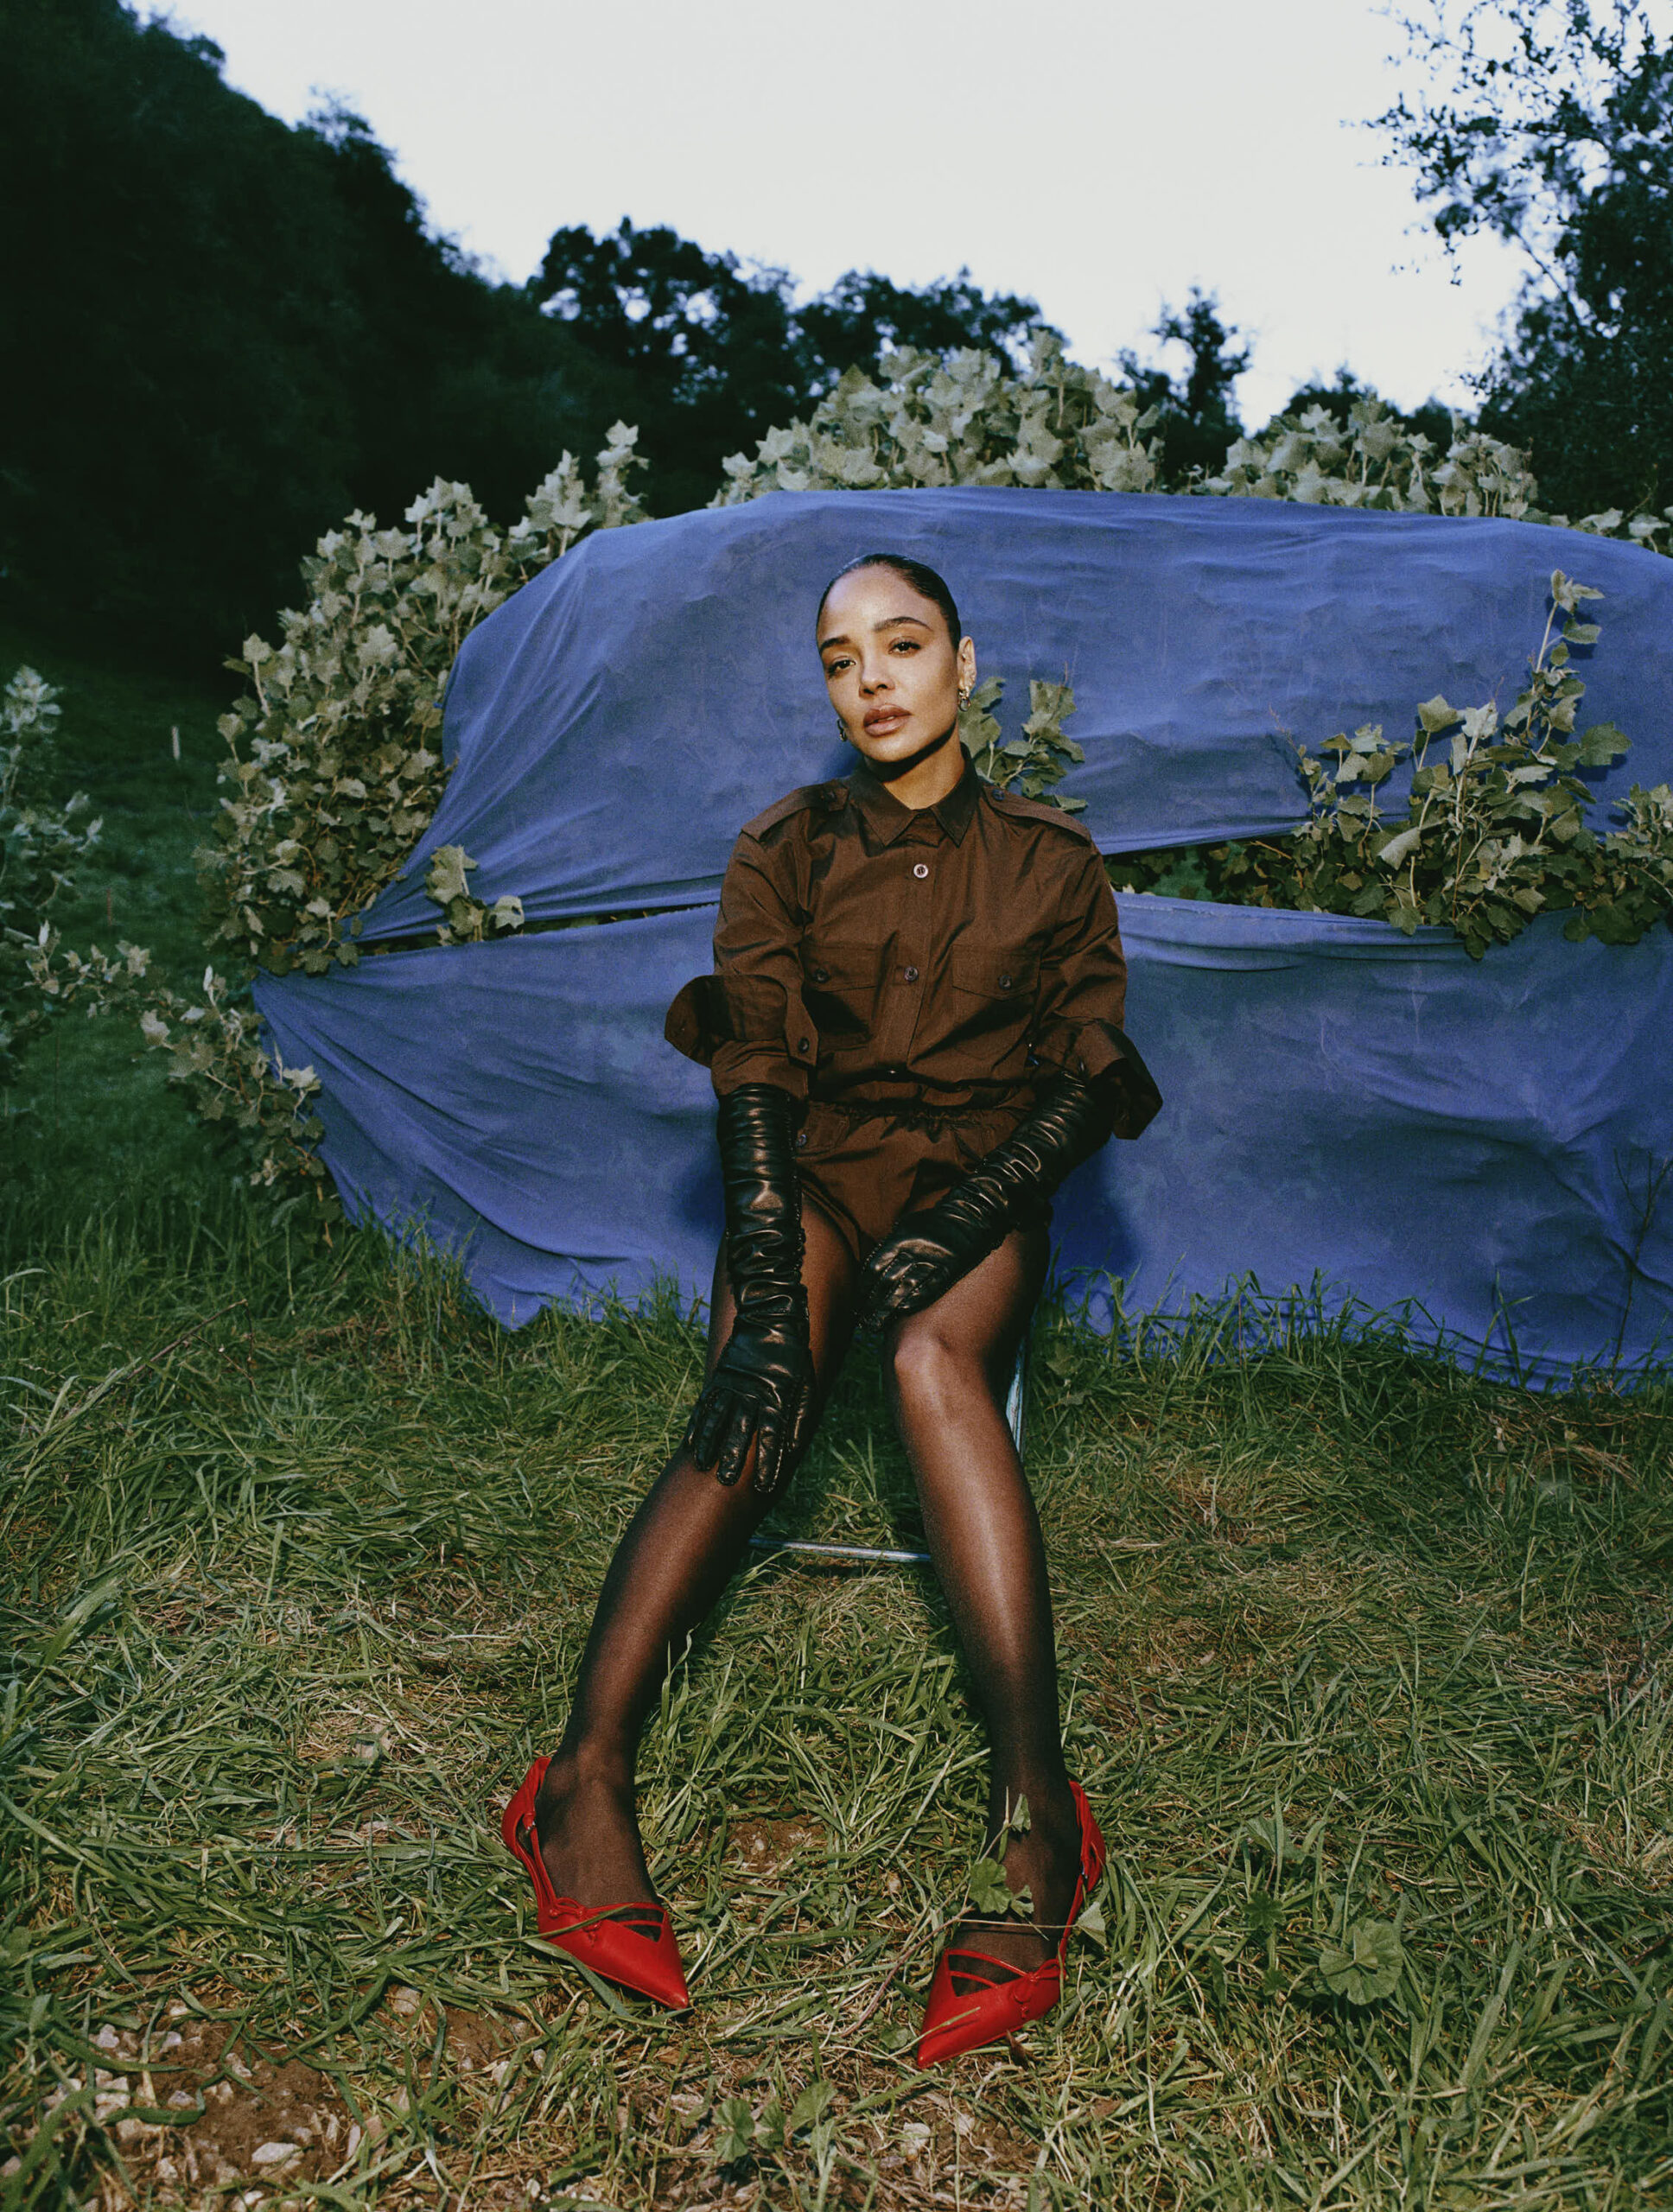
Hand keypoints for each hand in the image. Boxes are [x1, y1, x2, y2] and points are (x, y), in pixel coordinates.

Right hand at [684, 1294, 814, 1493]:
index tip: (765, 1488)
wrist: (770, 1319)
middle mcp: (751, 1396)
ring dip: (710, 1445)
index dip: (769, 1464)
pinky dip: (698, 1426)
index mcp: (775, 1399)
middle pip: (740, 1433)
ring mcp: (732, 1387)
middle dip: (733, 1459)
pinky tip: (691, 1445)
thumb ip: (800, 1417)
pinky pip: (705, 1406)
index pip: (772, 1438)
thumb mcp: (806, 1385)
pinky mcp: (719, 1379)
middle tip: (726, 1482)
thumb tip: (794, 1449)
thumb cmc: (793, 1356)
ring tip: (703, 1467)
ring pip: (717, 1421)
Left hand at [857, 1207, 1002, 1330]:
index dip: (864, 1288)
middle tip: (864, 1320)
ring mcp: (932, 1261)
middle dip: (872, 1303)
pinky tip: (901, 1314)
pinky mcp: (948, 1270)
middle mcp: (913, 1250)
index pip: (874, 1267)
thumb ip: (890, 1244)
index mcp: (900, 1238)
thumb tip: (873, 1268)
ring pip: (904, 1290)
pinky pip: (927, 1289)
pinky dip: (912, 1303)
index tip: (859, 1301)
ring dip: (888, 1310)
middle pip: (886, 1282)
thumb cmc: (933, 1223)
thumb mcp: (906, 1225)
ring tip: (876, 1324)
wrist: (968, 1217)